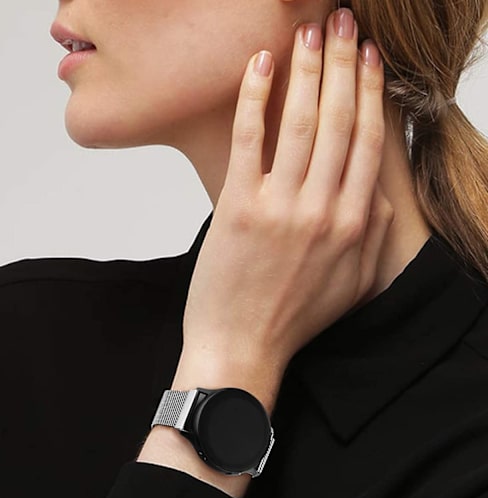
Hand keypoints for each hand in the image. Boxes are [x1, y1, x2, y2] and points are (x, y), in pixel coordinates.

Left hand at [179, 9, 391, 399]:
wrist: (242, 347)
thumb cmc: (294, 317)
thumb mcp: (352, 283)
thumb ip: (372, 234)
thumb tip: (377, 192)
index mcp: (355, 224)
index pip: (368, 141)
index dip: (370, 92)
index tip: (370, 57)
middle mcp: (324, 209)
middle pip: (339, 121)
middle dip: (344, 64)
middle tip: (344, 22)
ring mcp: (281, 208)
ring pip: (301, 122)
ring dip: (308, 70)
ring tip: (311, 30)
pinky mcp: (237, 208)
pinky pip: (248, 140)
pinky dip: (255, 98)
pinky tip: (261, 64)